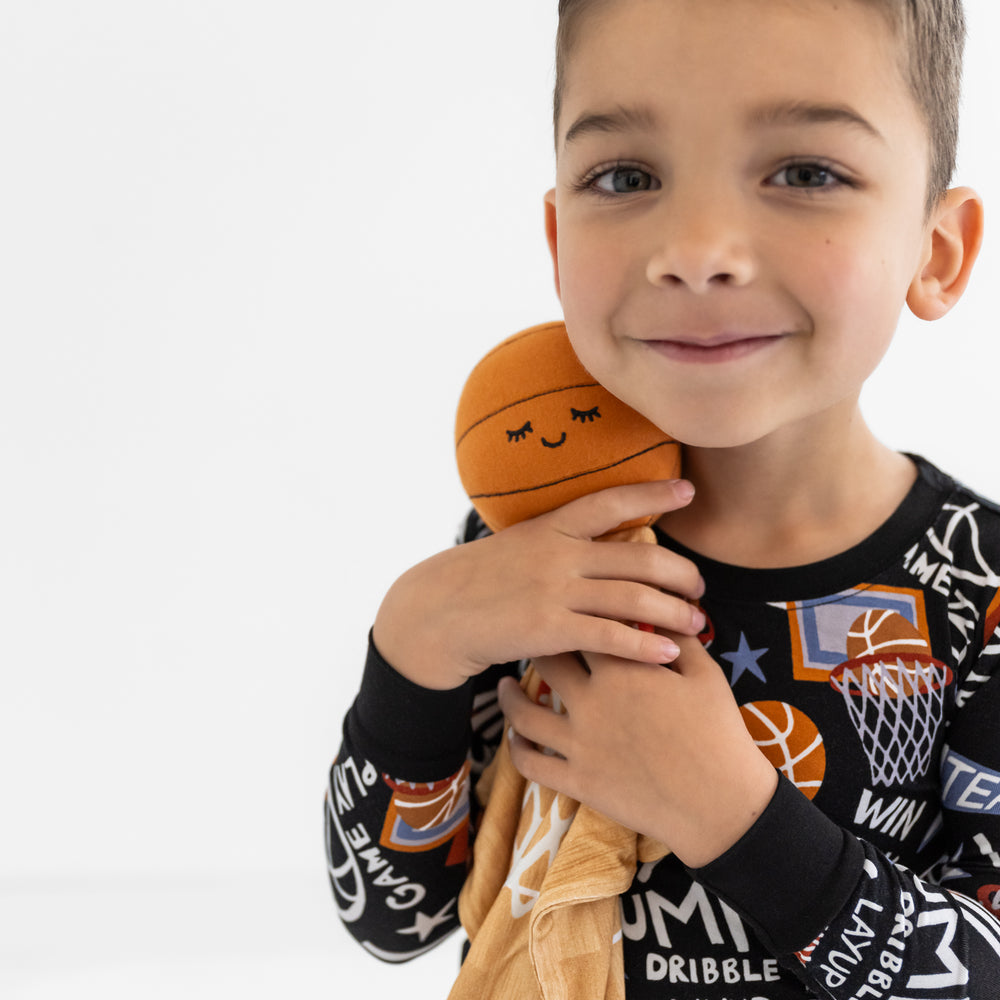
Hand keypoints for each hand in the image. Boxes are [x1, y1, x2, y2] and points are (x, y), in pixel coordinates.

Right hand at [373, 480, 704, 689]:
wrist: (437, 613)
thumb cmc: (480, 581)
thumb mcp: (518, 545)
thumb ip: (558, 543)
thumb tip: (599, 544)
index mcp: (552, 526)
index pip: (611, 501)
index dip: (653, 493)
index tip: (688, 490)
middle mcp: (559, 553)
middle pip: (639, 555)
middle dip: (680, 571)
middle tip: (700, 586)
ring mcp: (554, 590)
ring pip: (633, 597)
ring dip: (674, 611)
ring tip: (697, 621)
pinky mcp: (549, 628)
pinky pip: (610, 637)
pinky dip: (645, 645)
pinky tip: (668, 653)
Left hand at [497, 636, 778, 867]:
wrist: (719, 804)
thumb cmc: (718, 734)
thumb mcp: (705, 674)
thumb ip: (678, 637)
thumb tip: (663, 608)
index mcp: (622, 668)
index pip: (584, 625)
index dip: (575, 613)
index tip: (567, 609)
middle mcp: (590, 701)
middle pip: (546, 659)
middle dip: (535, 644)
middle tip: (527, 639)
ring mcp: (578, 743)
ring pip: (523, 711)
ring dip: (508, 695)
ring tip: (503, 684)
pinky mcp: (576, 781)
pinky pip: (530, 763)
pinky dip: (516, 747)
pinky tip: (515, 736)